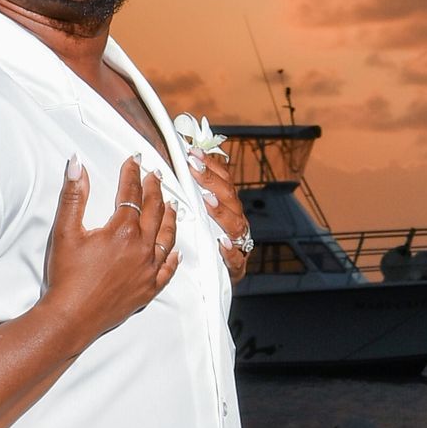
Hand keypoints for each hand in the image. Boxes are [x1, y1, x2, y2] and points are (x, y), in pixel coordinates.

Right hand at [41, 157, 177, 346]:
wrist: (71, 317)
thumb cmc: (66, 276)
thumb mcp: (65, 232)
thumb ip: (73, 196)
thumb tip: (77, 164)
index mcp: (123, 231)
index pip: (132, 194)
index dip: (132, 175)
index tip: (135, 161)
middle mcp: (142, 248)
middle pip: (154, 211)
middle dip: (155, 190)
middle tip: (155, 176)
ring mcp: (148, 270)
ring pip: (166, 237)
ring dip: (169, 218)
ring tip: (171, 205)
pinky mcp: (148, 290)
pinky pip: (167, 270)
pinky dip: (173, 258)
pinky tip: (176, 251)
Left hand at [186, 141, 252, 279]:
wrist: (224, 275)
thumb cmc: (210, 241)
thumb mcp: (205, 215)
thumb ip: (199, 191)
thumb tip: (187, 160)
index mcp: (228, 207)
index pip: (223, 180)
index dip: (210, 165)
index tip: (193, 153)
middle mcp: (235, 220)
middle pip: (228, 196)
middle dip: (211, 180)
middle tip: (194, 166)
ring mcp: (239, 242)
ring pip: (234, 224)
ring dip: (221, 212)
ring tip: (208, 200)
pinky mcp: (236, 265)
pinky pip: (236, 258)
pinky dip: (230, 250)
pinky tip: (223, 243)